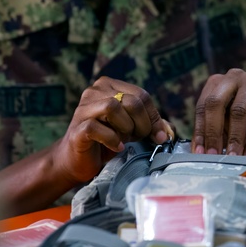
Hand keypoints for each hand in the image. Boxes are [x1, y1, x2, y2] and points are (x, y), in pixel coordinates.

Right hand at [52, 77, 172, 185]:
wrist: (77, 161)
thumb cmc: (106, 141)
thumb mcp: (131, 128)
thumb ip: (149, 124)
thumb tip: (168, 131)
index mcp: (109, 86)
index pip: (141, 95)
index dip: (154, 116)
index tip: (158, 136)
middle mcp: (94, 91)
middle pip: (131, 101)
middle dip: (142, 124)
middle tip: (140, 138)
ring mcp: (83, 109)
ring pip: (113, 108)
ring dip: (126, 128)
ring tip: (125, 139)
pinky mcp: (77, 128)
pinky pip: (97, 127)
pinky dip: (112, 139)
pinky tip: (116, 147)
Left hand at [193, 69, 245, 155]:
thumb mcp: (227, 116)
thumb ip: (214, 130)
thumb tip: (200, 153)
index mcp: (217, 82)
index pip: (203, 106)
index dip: (200, 131)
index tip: (199, 153)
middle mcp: (233, 77)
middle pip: (216, 103)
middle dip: (213, 132)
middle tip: (214, 155)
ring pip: (238, 111)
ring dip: (234, 137)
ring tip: (233, 157)